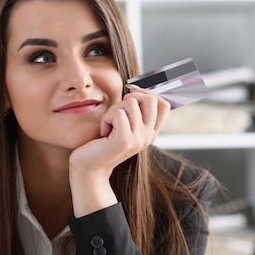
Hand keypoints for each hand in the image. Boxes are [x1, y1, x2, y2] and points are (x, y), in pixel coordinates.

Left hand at [68, 87, 170, 215]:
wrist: (89, 166)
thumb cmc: (102, 142)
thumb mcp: (123, 125)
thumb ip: (134, 111)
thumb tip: (135, 88)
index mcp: (151, 132)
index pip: (164, 105)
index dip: (147, 93)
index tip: (131, 96)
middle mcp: (148, 136)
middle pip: (151, 99)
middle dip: (130, 98)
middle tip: (118, 112)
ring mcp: (138, 139)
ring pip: (131, 103)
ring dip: (114, 110)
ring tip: (109, 125)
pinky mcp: (125, 141)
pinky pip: (118, 113)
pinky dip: (107, 119)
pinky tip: (104, 132)